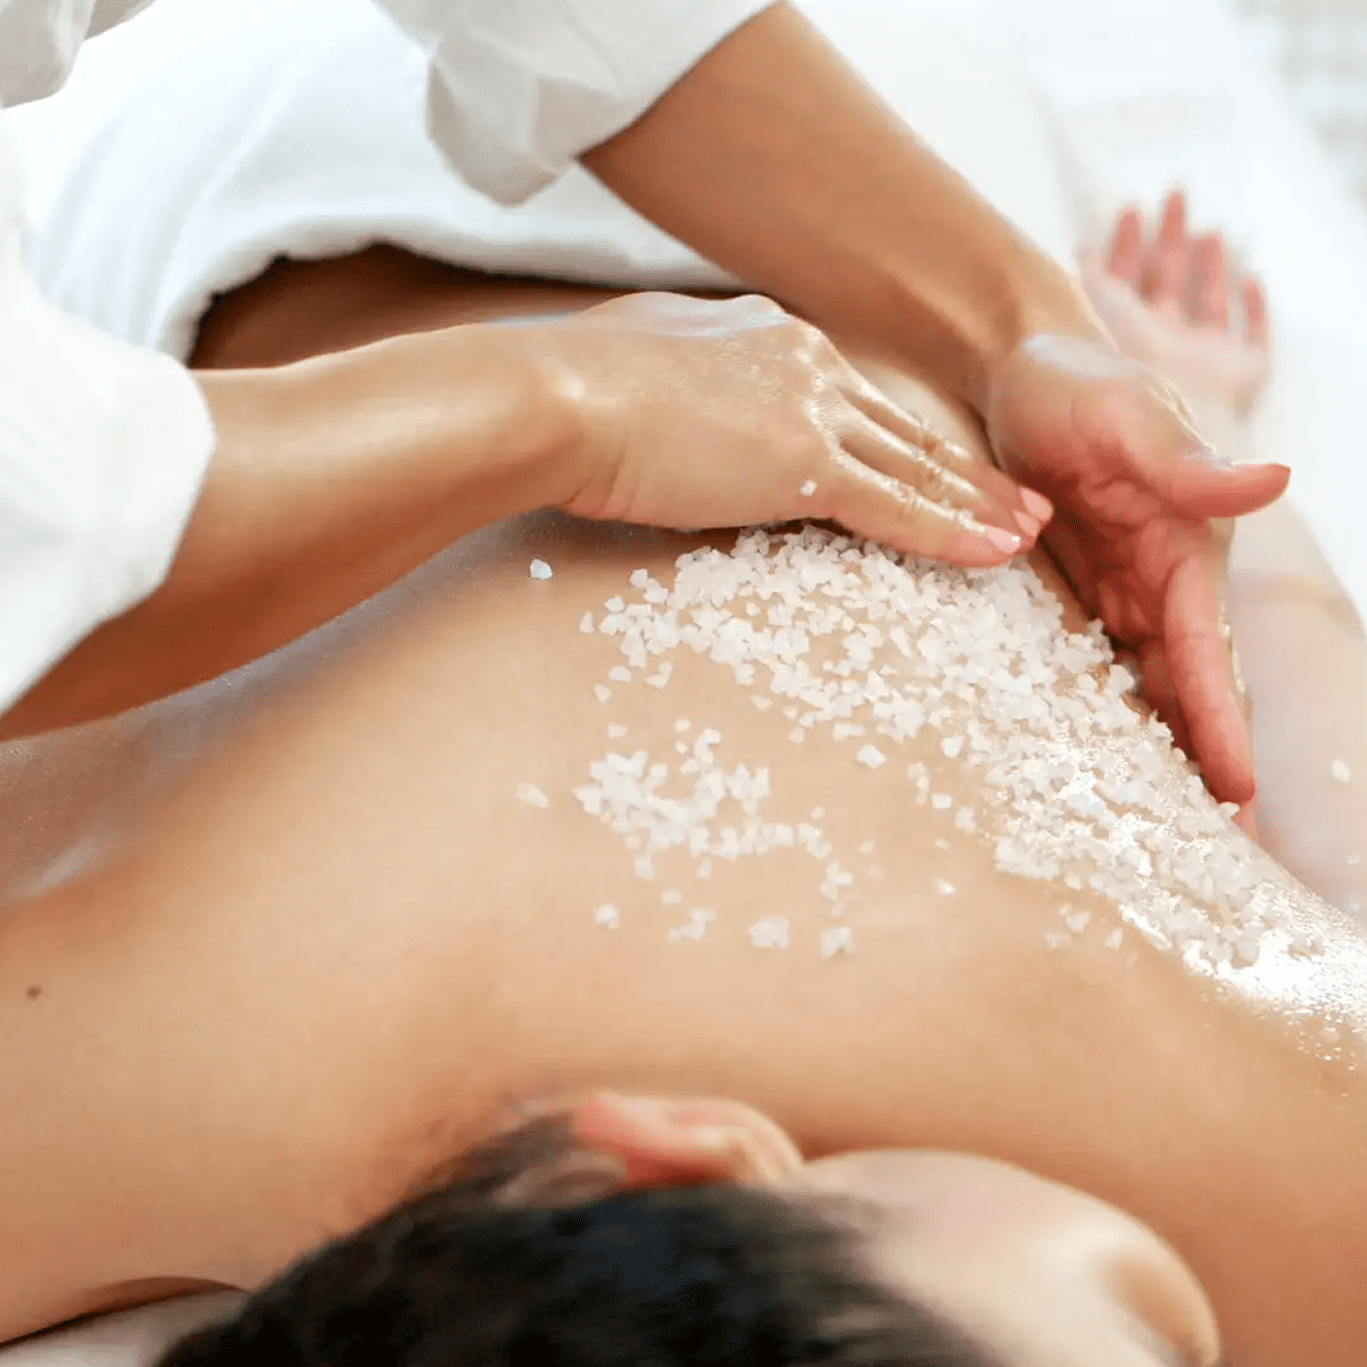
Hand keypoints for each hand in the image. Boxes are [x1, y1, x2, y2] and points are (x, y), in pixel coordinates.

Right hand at [547, 293, 1047, 565]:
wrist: (556, 394)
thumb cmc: (568, 383)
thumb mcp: (636, 363)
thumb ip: (679, 377)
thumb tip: (670, 400)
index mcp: (765, 337)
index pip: (850, 400)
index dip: (897, 440)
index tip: (932, 463)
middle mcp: (804, 362)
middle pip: (900, 431)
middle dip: (963, 471)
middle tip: (1019, 499)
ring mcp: (810, 410)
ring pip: (916, 467)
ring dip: (978, 504)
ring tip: (1030, 531)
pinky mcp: (804, 463)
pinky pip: (897, 507)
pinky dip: (953, 533)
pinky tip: (999, 555)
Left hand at [1075, 192, 1273, 824]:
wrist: (1019, 370)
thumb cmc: (1075, 384)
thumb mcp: (1129, 417)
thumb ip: (1191, 462)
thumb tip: (1276, 477)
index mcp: (1188, 552)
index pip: (1207, 655)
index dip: (1223, 724)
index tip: (1237, 796)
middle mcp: (1163, 582)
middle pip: (1189, 689)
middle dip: (1207, 762)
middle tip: (1216, 850)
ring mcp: (1122, 592)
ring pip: (1149, 688)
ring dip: (1165, 752)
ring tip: (1166, 829)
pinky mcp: (1079, 593)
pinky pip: (1099, 666)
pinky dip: (1113, 714)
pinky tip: (1104, 761)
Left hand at [1083, 190, 1269, 417]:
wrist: (1165, 420)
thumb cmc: (1122, 366)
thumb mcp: (1100, 314)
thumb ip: (1093, 282)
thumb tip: (1081, 250)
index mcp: (1125, 335)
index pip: (1124, 284)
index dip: (1126, 247)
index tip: (1131, 208)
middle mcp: (1164, 346)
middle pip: (1168, 285)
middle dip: (1170, 241)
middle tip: (1175, 195)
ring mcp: (1203, 361)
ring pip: (1208, 305)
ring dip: (1210, 267)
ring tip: (1212, 231)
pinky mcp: (1242, 374)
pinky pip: (1252, 336)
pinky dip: (1254, 309)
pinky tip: (1251, 280)